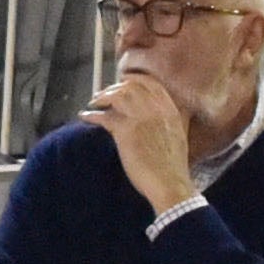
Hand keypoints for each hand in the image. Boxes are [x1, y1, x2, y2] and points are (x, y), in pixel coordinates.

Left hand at [88, 62, 198, 212]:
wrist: (170, 183)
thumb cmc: (173, 166)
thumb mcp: (178, 135)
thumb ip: (173, 119)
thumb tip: (170, 113)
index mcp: (170, 109)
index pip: (151, 83)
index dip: (133, 80)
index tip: (122, 83)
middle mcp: (156, 109)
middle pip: (130, 86)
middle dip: (114, 88)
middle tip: (103, 95)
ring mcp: (141, 118)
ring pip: (117, 96)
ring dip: (102, 97)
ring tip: (94, 103)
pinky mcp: (126, 131)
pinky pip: (104, 116)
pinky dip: (92, 115)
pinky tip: (85, 116)